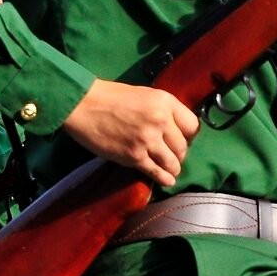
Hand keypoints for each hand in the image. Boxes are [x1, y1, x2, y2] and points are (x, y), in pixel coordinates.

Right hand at [62, 78, 197, 187]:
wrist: (84, 105)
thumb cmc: (111, 96)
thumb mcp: (145, 95)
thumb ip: (163, 110)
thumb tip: (176, 128)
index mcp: (165, 102)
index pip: (192, 125)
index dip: (189, 135)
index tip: (184, 139)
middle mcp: (160, 121)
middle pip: (183, 146)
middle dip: (179, 154)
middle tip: (173, 156)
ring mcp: (147, 140)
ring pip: (173, 162)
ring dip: (173, 168)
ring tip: (170, 169)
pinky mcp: (134, 156)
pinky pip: (156, 172)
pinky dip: (163, 179)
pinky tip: (166, 180)